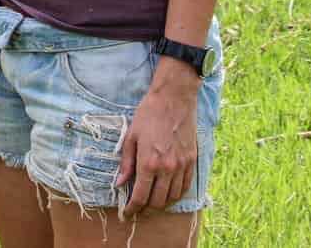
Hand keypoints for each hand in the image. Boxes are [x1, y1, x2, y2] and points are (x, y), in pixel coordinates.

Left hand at [115, 70, 199, 214]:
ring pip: (172, 197)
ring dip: (161, 205)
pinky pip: (185, 186)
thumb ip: (126, 163)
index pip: (140, 197)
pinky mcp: (192, 160)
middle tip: (138, 210)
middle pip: (157, 202)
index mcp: (148, 163)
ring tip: (152, 204)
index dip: (132, 209)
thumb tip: (119, 183)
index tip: (126, 213)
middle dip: (146, 210)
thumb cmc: (149, 113)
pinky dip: (176, 195)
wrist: (174, 97)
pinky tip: (169, 194)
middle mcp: (167, 168)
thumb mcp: (131, 136)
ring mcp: (181, 165)